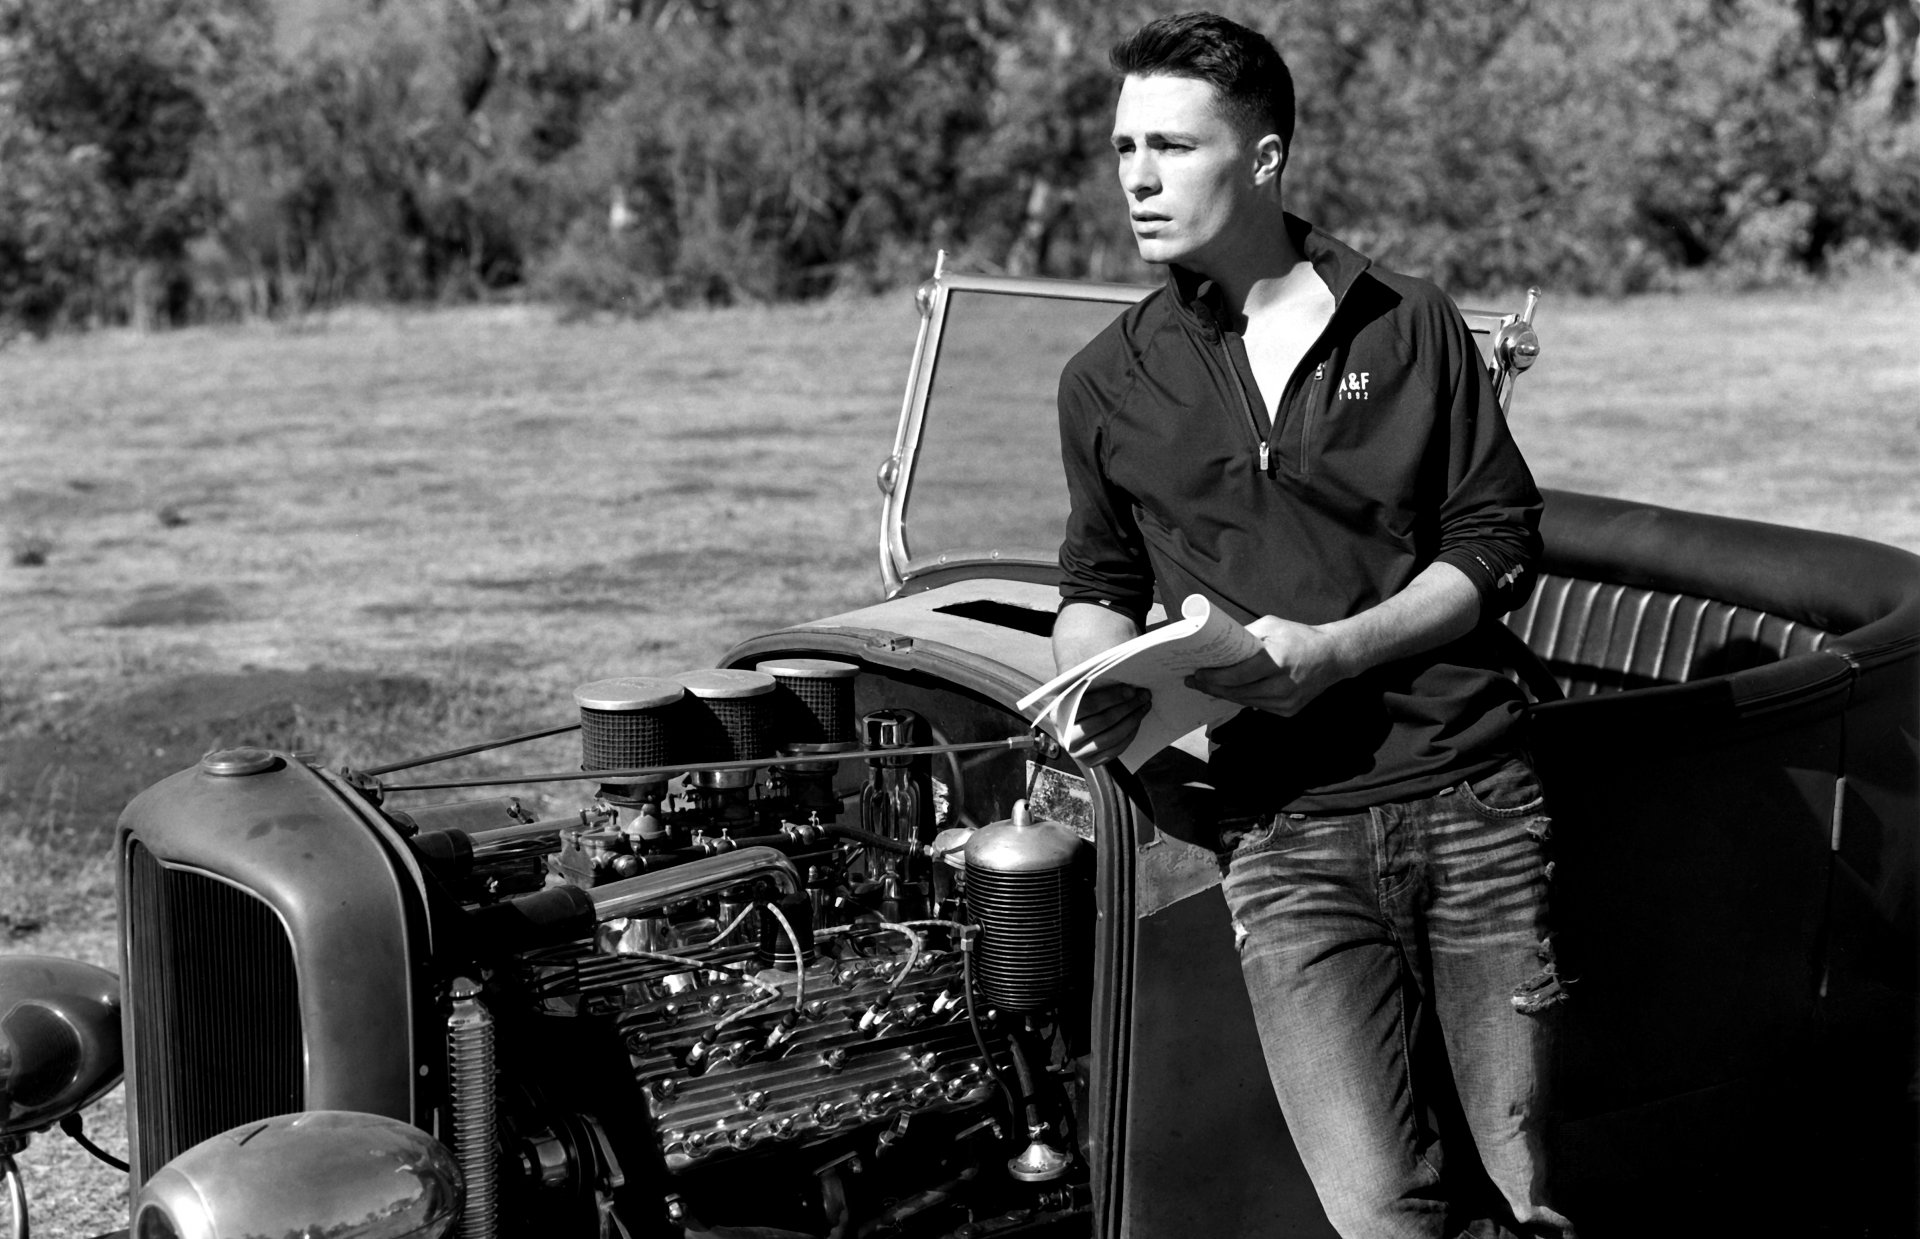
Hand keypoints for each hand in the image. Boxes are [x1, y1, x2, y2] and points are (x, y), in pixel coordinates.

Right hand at [1057, 682, 1150, 765]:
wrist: (1071, 721)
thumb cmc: (1079, 699)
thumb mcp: (1077, 687)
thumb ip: (1090, 680)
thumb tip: (1118, 670)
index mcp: (1058, 714)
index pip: (1088, 705)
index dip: (1112, 697)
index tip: (1131, 690)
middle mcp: (1065, 736)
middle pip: (1103, 721)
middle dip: (1127, 707)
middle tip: (1144, 696)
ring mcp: (1077, 752)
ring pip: (1112, 737)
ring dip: (1133, 720)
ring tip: (1144, 706)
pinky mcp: (1091, 761)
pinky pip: (1115, 750)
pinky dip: (1130, 734)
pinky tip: (1137, 721)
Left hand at [1188, 615, 1348, 716]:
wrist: (1333, 656)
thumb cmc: (1300, 636)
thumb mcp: (1272, 626)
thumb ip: (1245, 636)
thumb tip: (1219, 644)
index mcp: (1277, 662)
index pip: (1237, 676)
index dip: (1213, 678)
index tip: (1197, 673)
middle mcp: (1282, 686)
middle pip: (1237, 692)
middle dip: (1212, 687)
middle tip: (1194, 682)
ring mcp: (1286, 702)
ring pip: (1245, 702)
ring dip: (1224, 694)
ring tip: (1206, 686)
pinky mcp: (1289, 711)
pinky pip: (1258, 706)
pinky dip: (1242, 698)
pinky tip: (1229, 691)